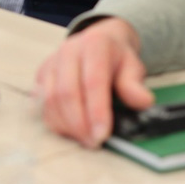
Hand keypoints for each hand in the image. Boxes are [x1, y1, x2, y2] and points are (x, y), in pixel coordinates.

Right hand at [36, 17, 152, 146]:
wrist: (100, 40)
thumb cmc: (117, 59)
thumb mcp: (133, 67)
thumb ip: (135, 84)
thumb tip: (143, 101)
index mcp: (95, 45)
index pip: (92, 82)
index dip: (96, 111)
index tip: (102, 135)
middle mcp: (68, 50)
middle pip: (66, 92)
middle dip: (79, 123)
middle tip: (93, 143)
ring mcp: (51, 62)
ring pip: (50, 99)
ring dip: (65, 125)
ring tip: (83, 139)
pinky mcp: (41, 74)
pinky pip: (41, 102)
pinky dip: (54, 120)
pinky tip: (70, 130)